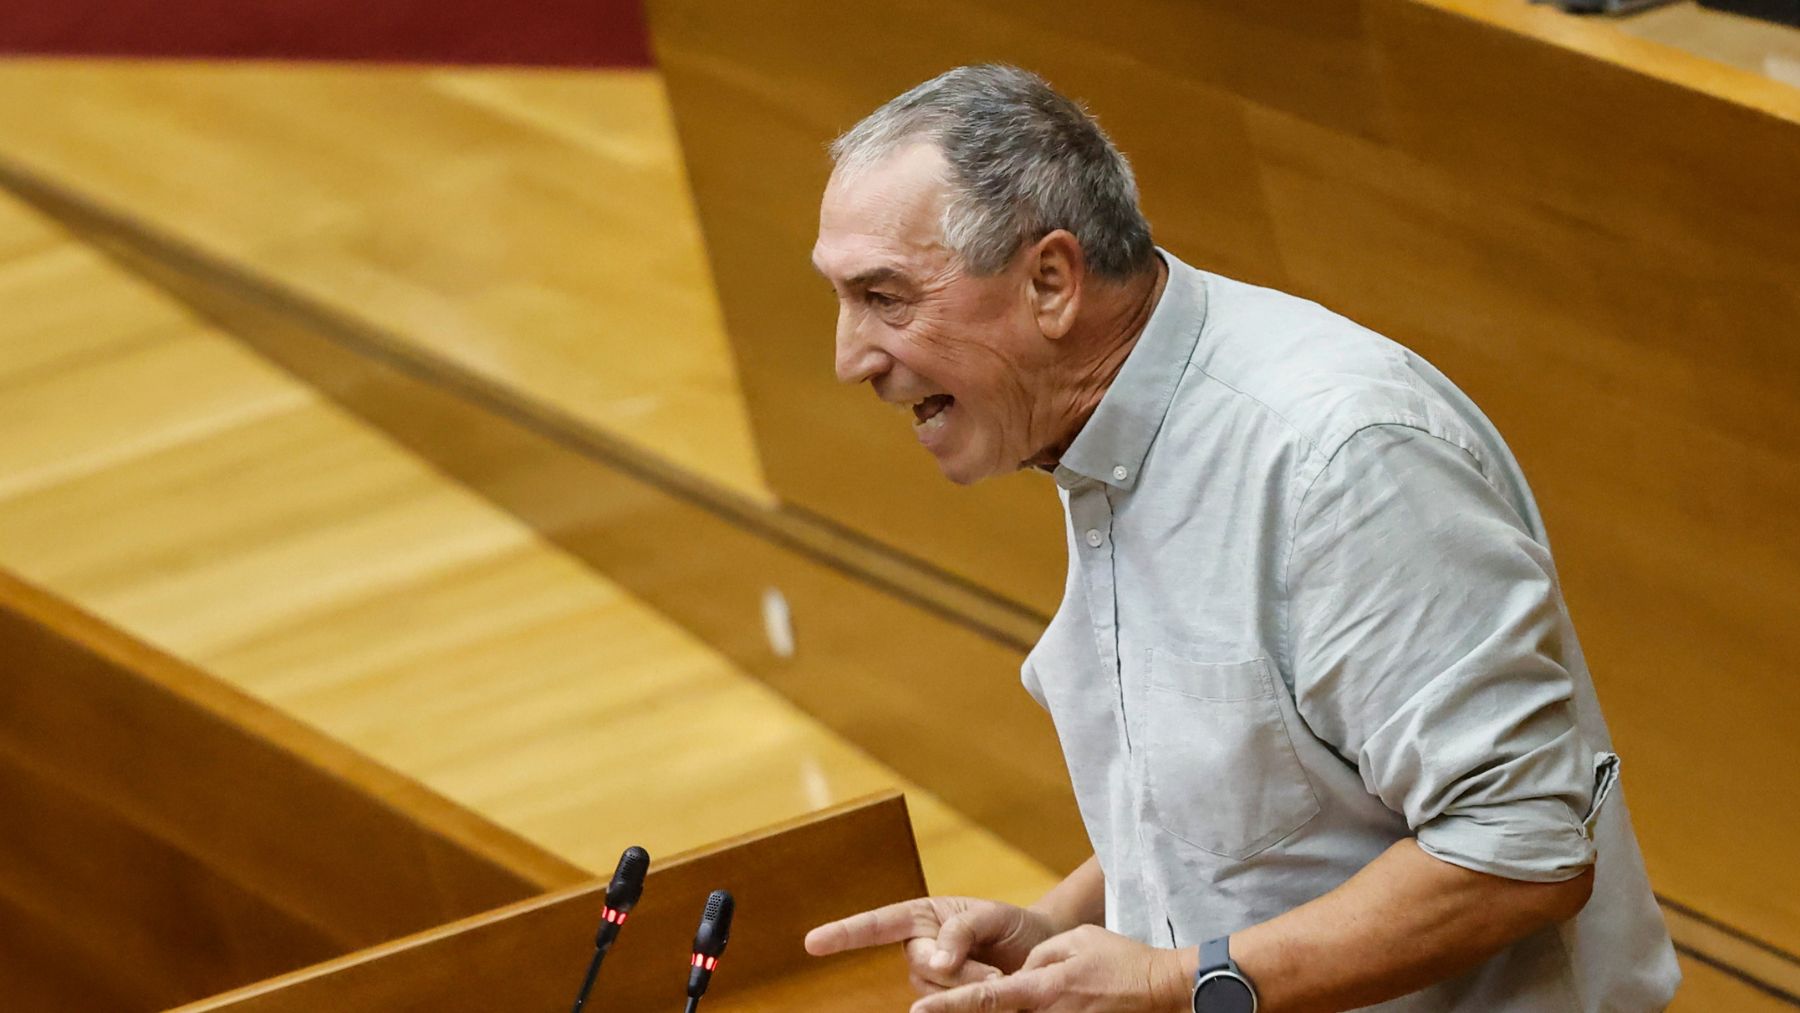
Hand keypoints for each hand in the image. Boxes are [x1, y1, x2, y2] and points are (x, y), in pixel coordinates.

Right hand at [804, 896, 1063, 994]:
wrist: (1041, 954)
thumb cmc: (1012, 927)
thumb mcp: (991, 916)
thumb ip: (960, 930)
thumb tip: (935, 960)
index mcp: (920, 917)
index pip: (875, 925)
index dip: (842, 934)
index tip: (811, 943)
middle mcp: (917, 948)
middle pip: (920, 965)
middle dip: (958, 970)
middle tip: (995, 971)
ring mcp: (929, 981)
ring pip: (934, 994)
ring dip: (969, 989)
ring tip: (999, 977)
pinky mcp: (944, 1004)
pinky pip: (946, 1008)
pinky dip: (970, 1004)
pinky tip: (992, 991)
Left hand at [909, 924, 1193, 1012]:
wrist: (1163, 989)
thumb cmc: (1120, 961)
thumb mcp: (1075, 942)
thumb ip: (1038, 958)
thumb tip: (1017, 974)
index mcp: (1041, 989)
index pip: (984, 999)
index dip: (948, 1007)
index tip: (917, 1012)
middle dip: (962, 1012)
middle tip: (931, 1010)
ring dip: (994, 1009)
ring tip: (1004, 991)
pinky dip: (1024, 1010)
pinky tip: (1037, 996)